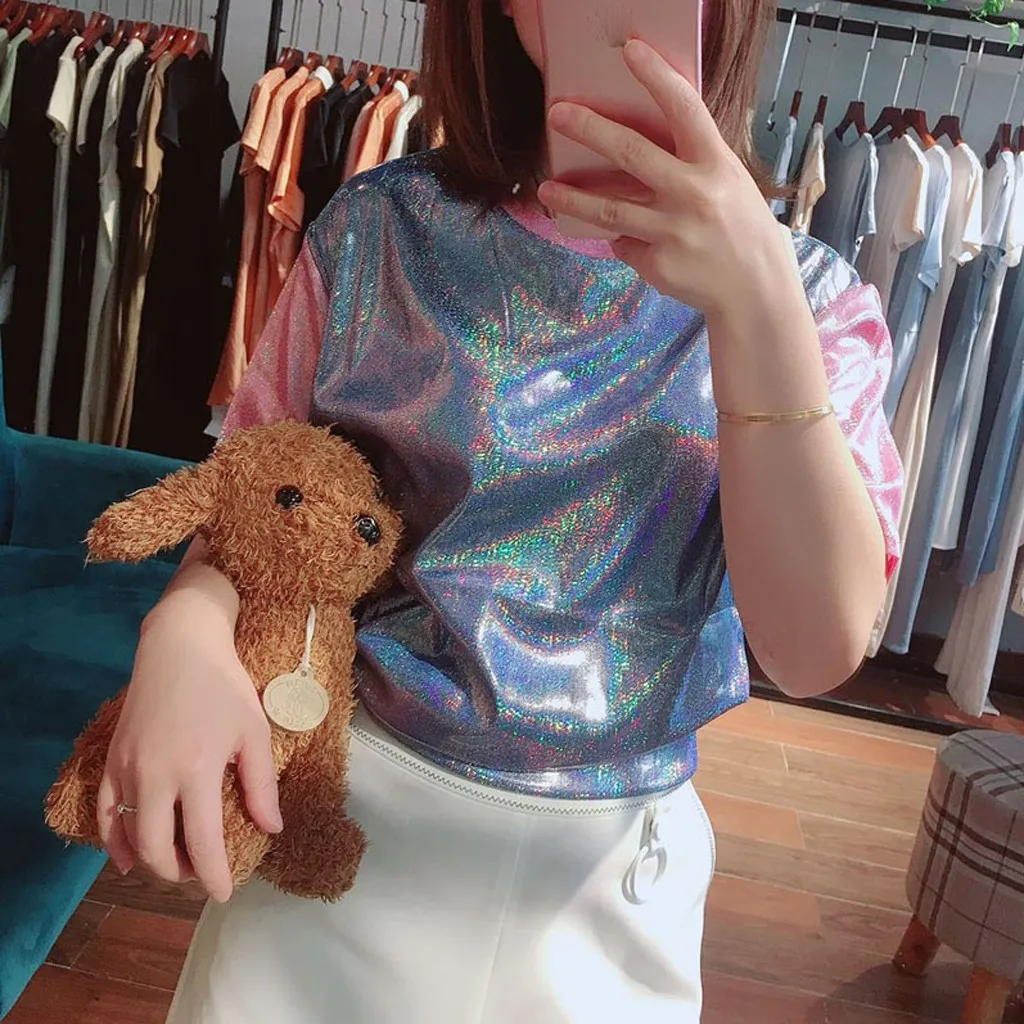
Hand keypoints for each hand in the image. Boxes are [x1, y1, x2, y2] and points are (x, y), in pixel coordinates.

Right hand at [97, 588, 281, 902]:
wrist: (179, 646)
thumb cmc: (225, 686)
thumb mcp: (253, 731)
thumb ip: (261, 785)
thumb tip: (271, 829)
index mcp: (197, 769)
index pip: (202, 842)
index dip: (214, 875)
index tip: (225, 894)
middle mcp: (156, 776)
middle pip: (157, 849)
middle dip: (179, 874)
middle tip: (201, 877)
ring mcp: (128, 769)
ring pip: (130, 836)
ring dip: (152, 860)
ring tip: (176, 865)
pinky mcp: (111, 760)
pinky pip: (106, 814)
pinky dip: (116, 841)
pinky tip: (130, 856)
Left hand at [537, 39, 795, 318]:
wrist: (754, 287)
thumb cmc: (738, 226)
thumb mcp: (728, 181)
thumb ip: (690, 160)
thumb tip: (636, 141)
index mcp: (716, 164)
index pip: (684, 109)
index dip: (657, 77)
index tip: (630, 50)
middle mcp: (694, 194)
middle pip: (631, 153)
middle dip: (589, 129)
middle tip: (556, 113)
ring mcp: (673, 232)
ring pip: (608, 209)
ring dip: (572, 198)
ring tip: (547, 189)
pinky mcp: (657, 264)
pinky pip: (624, 243)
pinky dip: (622, 238)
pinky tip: (632, 240)